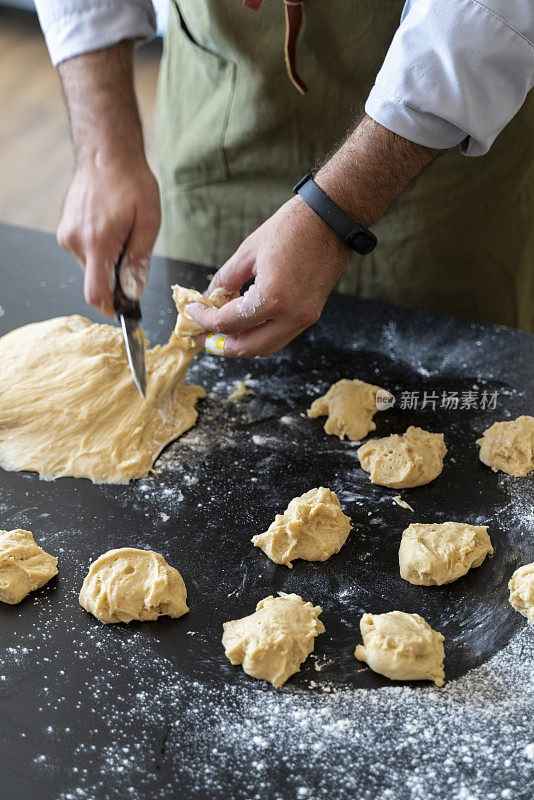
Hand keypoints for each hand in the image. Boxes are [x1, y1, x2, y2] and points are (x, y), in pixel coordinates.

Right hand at [57, 153, 160, 315]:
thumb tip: (133, 293)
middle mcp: (75, 241)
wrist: (106, 154)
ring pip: (91, 267)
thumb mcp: (148, 221)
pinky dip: (100, 250)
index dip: (111, 307)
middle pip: (96, 280)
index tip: (124, 309)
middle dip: (116, 277)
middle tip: (133, 251)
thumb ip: (139, 261)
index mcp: (97, 242)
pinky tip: (111, 228)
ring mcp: (67, 235)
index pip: (96, 292)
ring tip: (123, 233)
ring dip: (108, 261)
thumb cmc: (131, 182)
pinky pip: (85, 252)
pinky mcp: (65, 229)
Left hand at [188, 196, 350, 356]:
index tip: (193, 313)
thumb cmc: (291, 229)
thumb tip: (208, 297)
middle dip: (221, 345)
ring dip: (241, 344)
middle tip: (202, 336)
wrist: (332, 220)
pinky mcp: (311, 315)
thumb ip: (225, 279)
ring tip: (222, 332)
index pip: (229, 323)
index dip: (205, 321)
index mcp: (272, 299)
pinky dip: (259, 335)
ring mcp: (304, 319)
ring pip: (265, 348)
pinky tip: (245, 323)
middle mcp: (291, 316)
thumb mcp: (248, 252)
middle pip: (247, 348)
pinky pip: (280, 337)